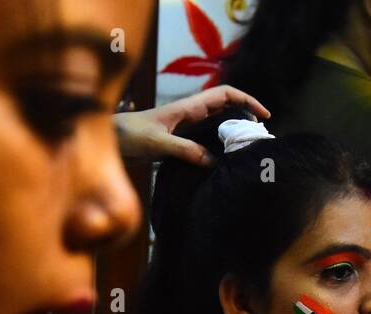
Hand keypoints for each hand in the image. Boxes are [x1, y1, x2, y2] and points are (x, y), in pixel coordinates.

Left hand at [114, 85, 270, 165]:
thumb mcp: (157, 143)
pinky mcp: (180, 139)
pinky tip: (222, 161)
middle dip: (245, 117)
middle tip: (258, 137)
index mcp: (188, 107)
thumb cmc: (128, 135)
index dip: (247, 100)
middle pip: (226, 107)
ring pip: (217, 123)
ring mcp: (186, 126)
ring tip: (246, 150)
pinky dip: (218, 146)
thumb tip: (213, 161)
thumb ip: (184, 150)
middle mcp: (190, 113)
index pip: (225, 95)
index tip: (263, 116)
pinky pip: (206, 139)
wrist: (107, 139)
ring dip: (233, 132)